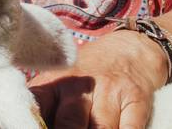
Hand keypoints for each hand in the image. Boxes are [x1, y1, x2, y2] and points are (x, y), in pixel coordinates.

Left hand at [28, 31, 167, 128]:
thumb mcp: (60, 84)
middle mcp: (80, 86)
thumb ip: (45, 107)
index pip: (36, 107)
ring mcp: (110, 92)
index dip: (35, 123)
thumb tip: (36, 123)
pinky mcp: (136, 100)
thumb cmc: (88, 75)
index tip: (37, 128)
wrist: (129, 50)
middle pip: (68, 125)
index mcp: (54, 84)